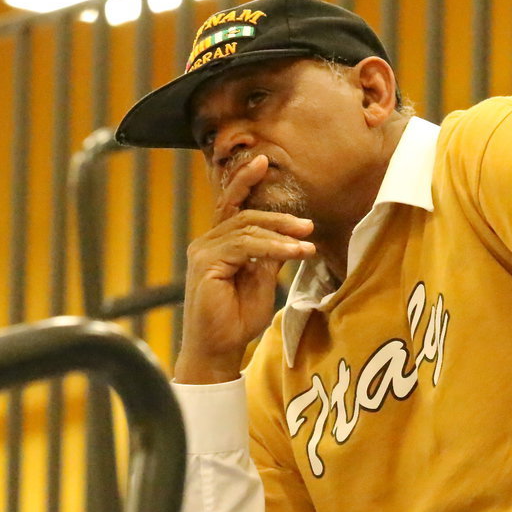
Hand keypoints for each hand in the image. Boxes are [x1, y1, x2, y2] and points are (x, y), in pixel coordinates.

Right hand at [175, 155, 315, 382]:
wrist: (218, 350)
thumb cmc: (237, 321)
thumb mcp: (261, 282)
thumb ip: (269, 257)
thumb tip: (289, 238)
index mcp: (217, 244)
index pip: (231, 205)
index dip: (245, 180)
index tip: (264, 161)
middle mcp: (206, 243)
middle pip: (243, 214)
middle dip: (278, 217)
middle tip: (308, 226)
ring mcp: (203, 251)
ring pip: (246, 229)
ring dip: (281, 235)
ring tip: (307, 245)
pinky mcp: (206, 263)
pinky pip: (244, 246)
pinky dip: (271, 247)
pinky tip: (293, 253)